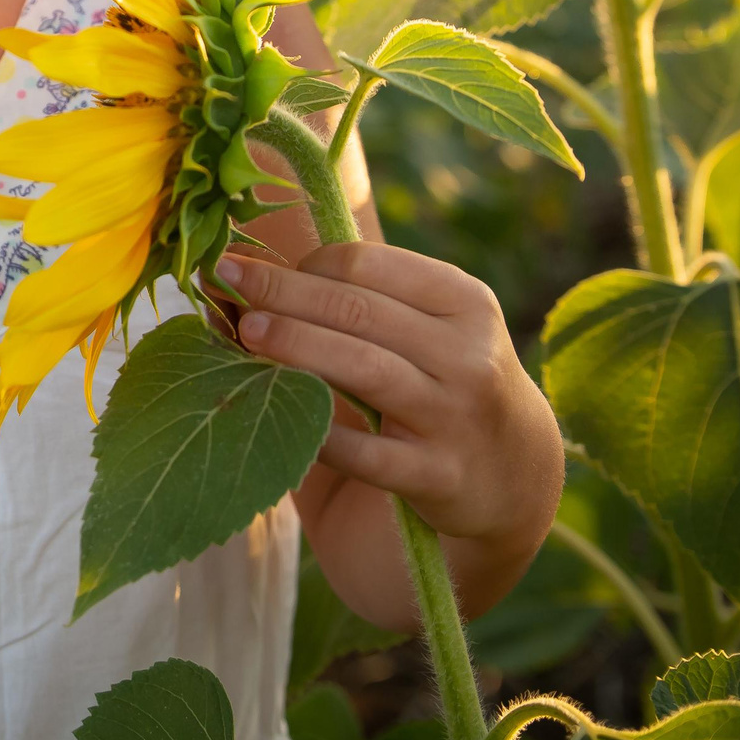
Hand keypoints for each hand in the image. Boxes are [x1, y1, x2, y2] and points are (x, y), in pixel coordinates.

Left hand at [213, 243, 560, 554]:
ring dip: (296, 345)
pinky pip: (366, 453)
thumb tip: (249, 272)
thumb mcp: (428, 329)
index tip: (255, 267)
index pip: (367, 265)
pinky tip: (275, 413)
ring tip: (244, 331)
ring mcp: (456, 416)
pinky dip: (318, 433)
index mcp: (463, 301)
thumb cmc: (442, 381)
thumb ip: (359, 300)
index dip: (303, 263)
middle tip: (226, 280)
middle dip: (283, 292)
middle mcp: (467, 354)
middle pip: (357, 310)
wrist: (513, 474)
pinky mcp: (440, 476)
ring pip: (363, 368)